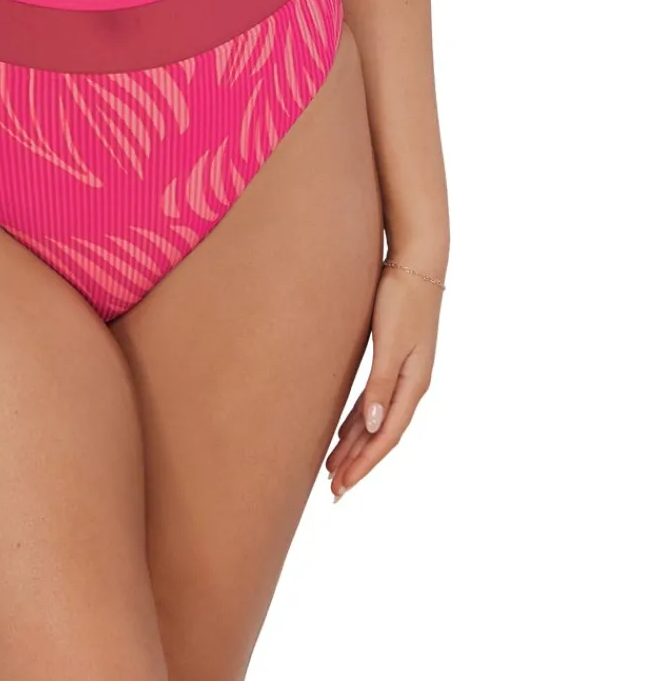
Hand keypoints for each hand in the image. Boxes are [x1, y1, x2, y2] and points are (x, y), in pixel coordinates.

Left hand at [325, 257, 444, 498]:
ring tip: (334, 467)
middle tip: (333, 490)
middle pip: (381, 434)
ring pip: (376, 420)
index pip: (385, 436)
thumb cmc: (402, 297)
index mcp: (413, 384)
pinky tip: (345, 429)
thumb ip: (381, 383)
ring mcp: (404, 372)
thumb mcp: (390, 341)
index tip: (342, 486)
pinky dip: (358, 420)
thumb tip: (372, 427)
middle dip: (358, 463)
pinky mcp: (393, 357)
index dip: (364, 463)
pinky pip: (374, 401)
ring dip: (356, 444)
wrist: (417, 261)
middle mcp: (411, 384)